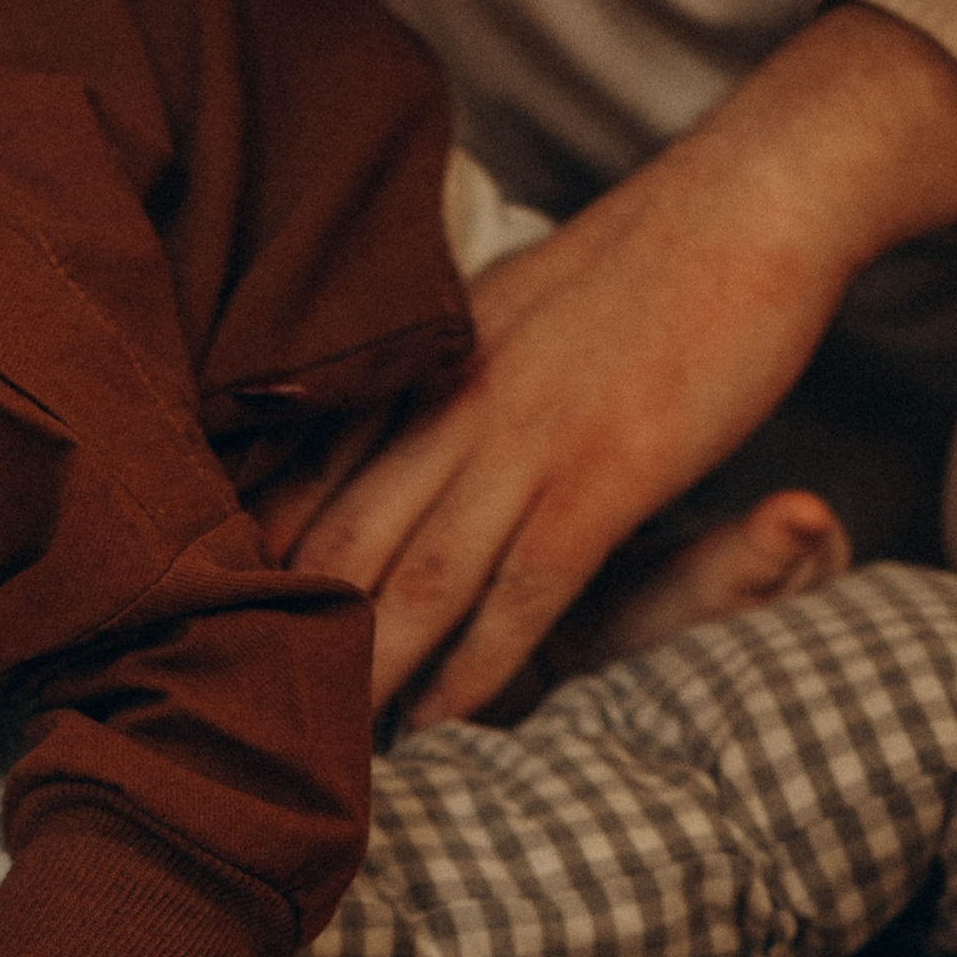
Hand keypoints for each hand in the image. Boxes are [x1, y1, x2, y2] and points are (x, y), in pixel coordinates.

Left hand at [292, 2, 956, 722]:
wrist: (747, 205)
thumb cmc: (637, 263)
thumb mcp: (500, 310)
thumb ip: (441, 375)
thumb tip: (391, 418)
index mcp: (422, 367)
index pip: (302, 473)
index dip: (251, 560)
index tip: (209, 628)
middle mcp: (451, 407)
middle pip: (338, 542)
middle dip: (289, 640)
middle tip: (248, 716)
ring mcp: (524, 443)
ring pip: (415, 581)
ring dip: (368, 674)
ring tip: (329, 752)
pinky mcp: (603, 475)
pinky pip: (522, 592)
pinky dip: (476, 669)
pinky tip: (444, 722)